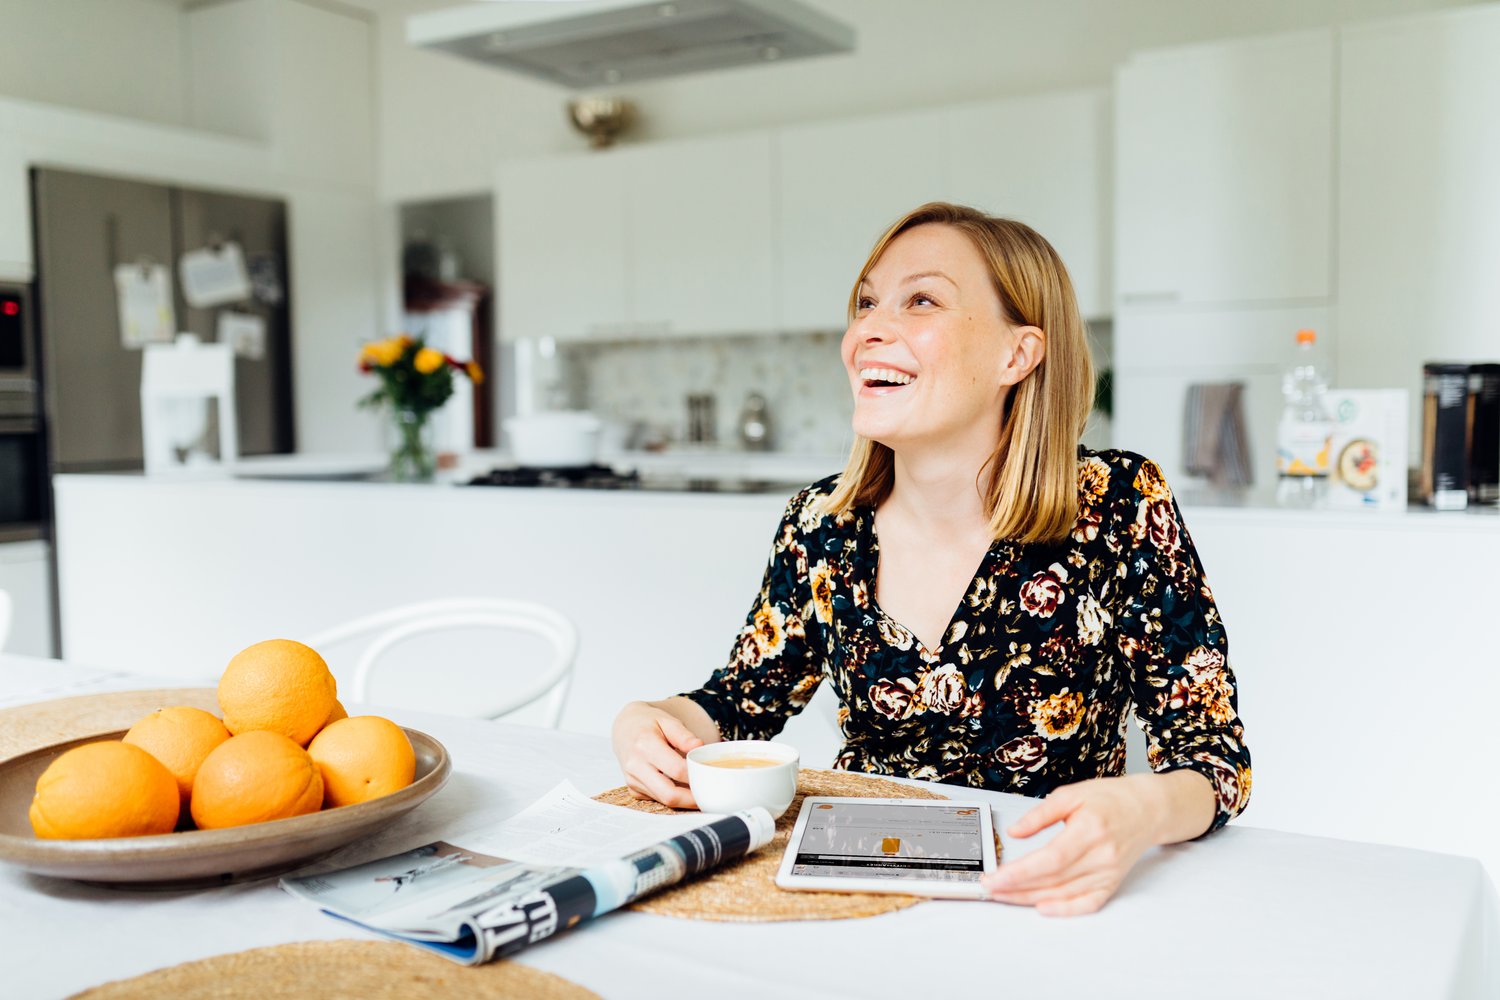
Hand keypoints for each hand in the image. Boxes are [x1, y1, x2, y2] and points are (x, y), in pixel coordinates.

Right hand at [610, 701, 706, 808]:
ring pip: (663, 800)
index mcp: (645, 744)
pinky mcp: (633, 788)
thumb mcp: (667, 720)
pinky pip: (657, 799)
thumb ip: (684, 735)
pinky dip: (672, 797)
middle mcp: (635, 765)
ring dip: (684, 801)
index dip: (696, 776)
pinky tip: (683, 790)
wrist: (625, 727)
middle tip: (709, 796)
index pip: (676, 769)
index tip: (711, 777)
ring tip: (701, 794)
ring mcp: (632, 779)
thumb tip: (699, 746)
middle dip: (691, 799)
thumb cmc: (648, 723)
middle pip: (668, 794)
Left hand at [980, 774, 1161, 916]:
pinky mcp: (1112, 882)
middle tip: (990, 888)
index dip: (1020, 872)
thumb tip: (1014, 831)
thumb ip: (1040, 814)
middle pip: (1054, 880)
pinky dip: (1065, 909)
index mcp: (1090, 829)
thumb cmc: (1109, 799)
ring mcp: (1109, 872)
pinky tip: (1042, 907)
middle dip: (1017, 888)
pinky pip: (1088, 903)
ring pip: (1065, 893)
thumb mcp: (1071, 795)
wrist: (1147, 809)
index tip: (995, 877)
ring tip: (1004, 896)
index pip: (1050, 859)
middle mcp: (1102, 854)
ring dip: (1031, 899)